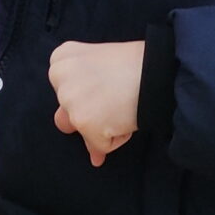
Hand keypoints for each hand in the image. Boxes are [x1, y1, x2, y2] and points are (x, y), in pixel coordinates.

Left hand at [48, 38, 144, 166]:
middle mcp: (59, 77)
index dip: (88, 92)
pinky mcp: (85, 123)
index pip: (63, 91)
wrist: (155, 70)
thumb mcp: (101, 67)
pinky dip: (117, 138)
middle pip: (68, 114)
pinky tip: (127, 115)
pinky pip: (101, 146)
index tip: (103, 82)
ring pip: (84, 131)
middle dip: (89, 114)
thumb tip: (93, 156)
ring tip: (121, 104)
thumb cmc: (133, 64)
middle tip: (112, 97)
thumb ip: (85, 99)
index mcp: (61, 58)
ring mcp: (70, 101)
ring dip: (104, 128)